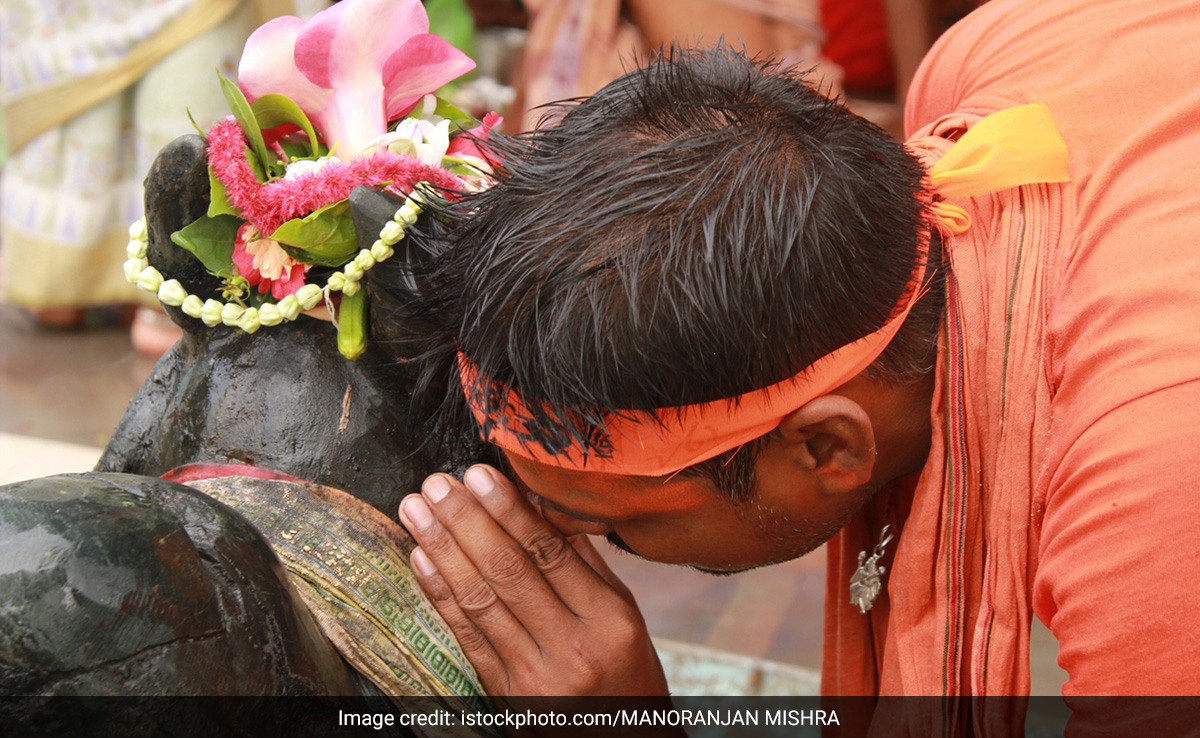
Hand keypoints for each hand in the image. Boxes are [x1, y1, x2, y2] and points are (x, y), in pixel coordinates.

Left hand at [397, 464, 670, 697]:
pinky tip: (422, 560)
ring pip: (480, 601)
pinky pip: (467, 638)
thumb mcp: (625, 615)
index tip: (479, 475)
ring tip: (416, 511)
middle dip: (467, 522)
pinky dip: (440, 595)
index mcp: (609, 621)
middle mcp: (572, 648)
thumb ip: (583, 562)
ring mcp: (535, 677)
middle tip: (436, 485)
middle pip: (509, 572)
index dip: (509, 511)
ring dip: (442, 550)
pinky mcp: (507, 697)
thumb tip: (541, 504)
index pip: (550, 553)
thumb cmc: (628, 674)